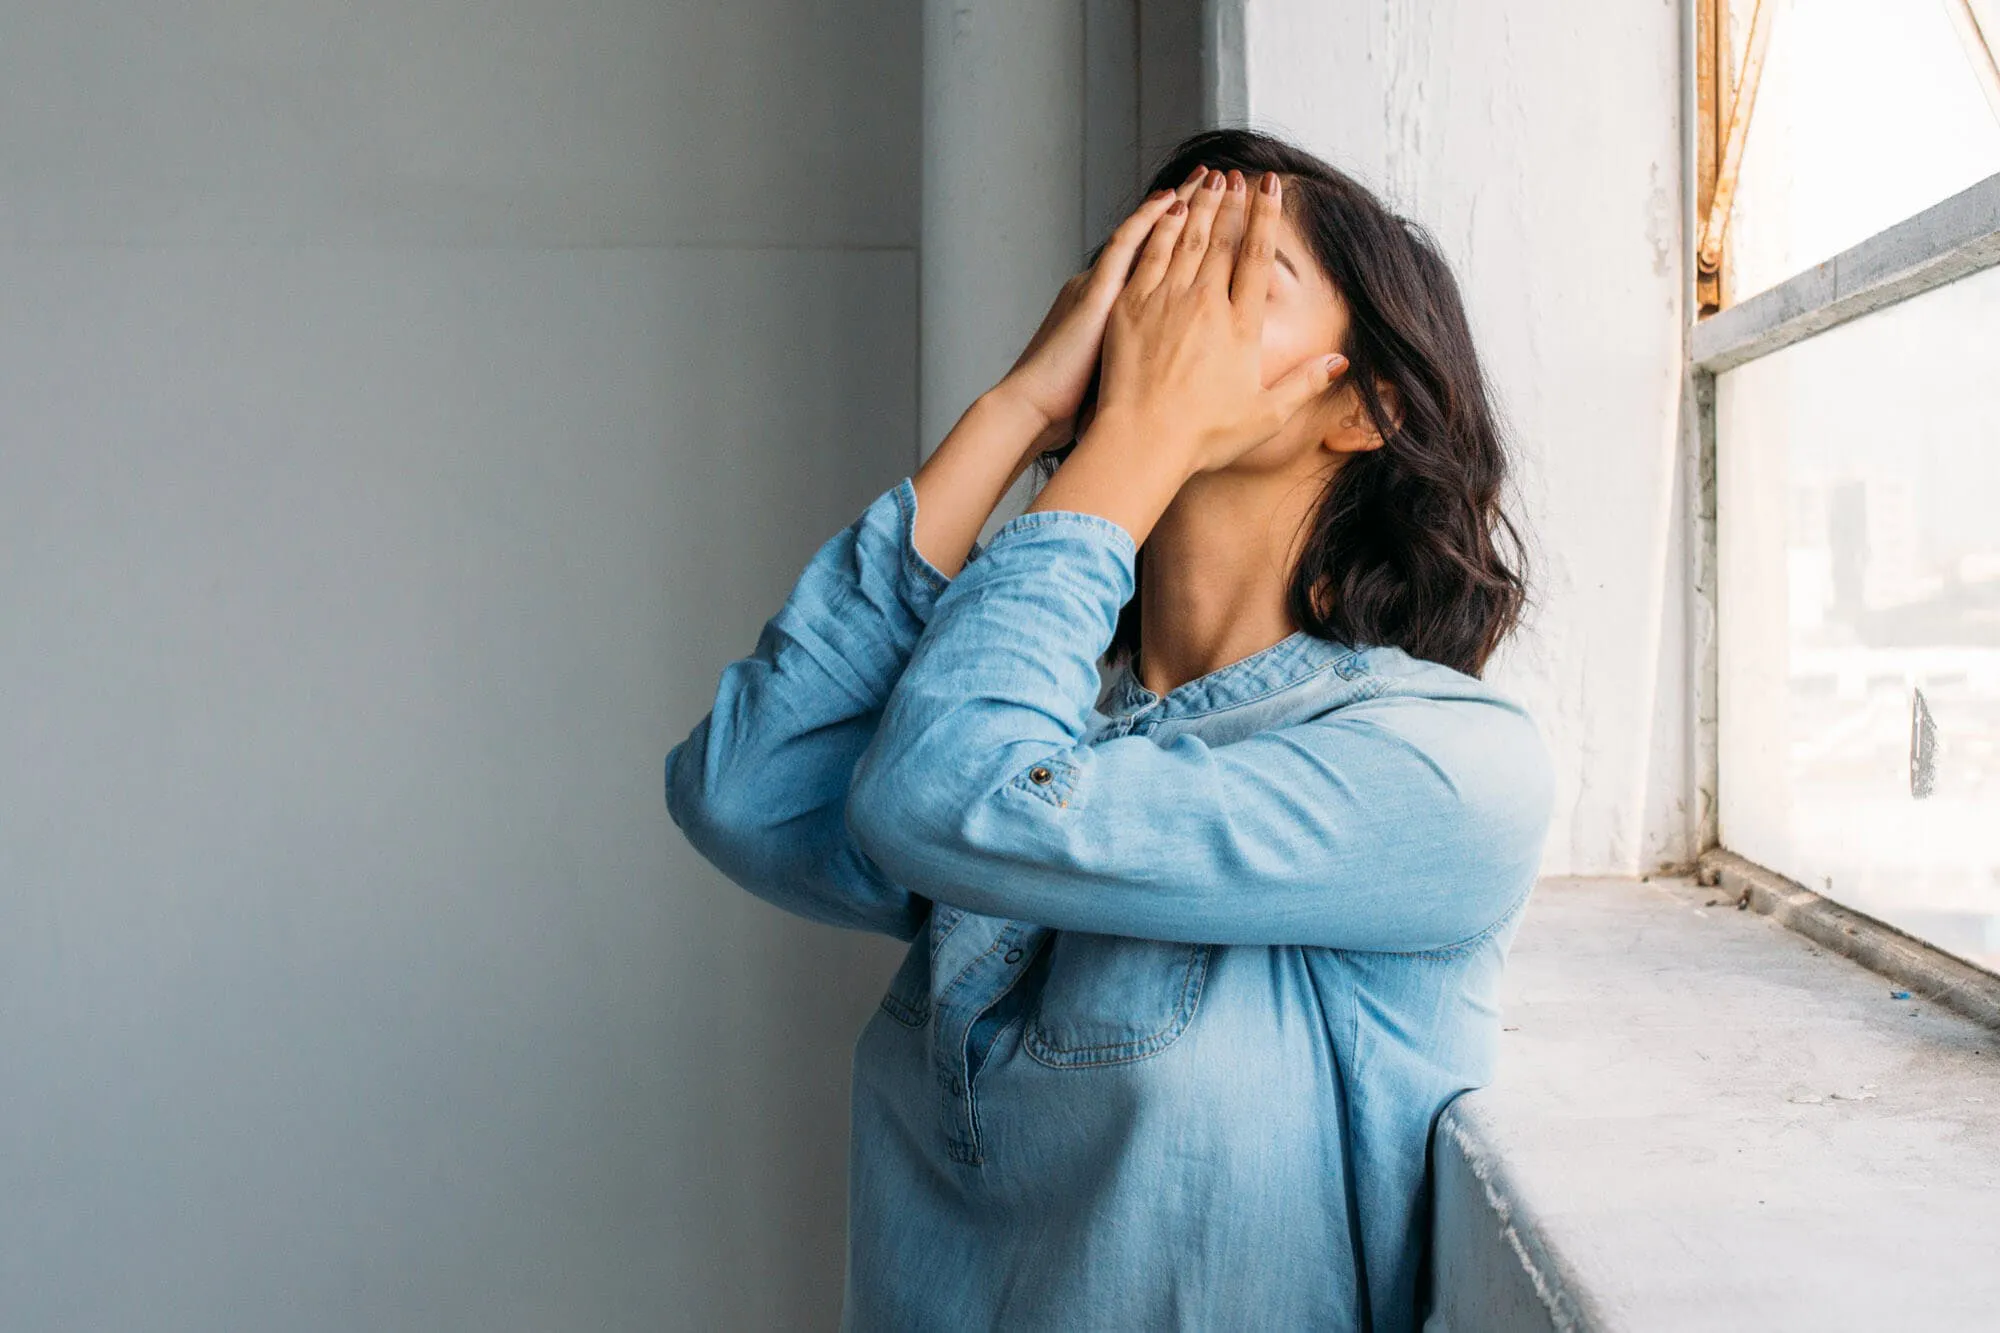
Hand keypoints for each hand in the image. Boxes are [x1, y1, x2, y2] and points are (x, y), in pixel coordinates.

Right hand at [994, 167, 1211, 437]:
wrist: (1033, 410)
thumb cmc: (1072, 409)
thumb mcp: (1117, 382)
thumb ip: (1142, 364)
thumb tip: (1175, 370)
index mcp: (1113, 311)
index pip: (1157, 265)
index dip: (1186, 241)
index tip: (1215, 220)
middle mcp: (1105, 288)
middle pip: (1159, 242)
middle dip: (1193, 212)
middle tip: (1220, 182)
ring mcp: (1098, 286)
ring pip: (1147, 235)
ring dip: (1180, 205)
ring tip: (1209, 178)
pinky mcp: (1095, 293)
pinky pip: (1125, 246)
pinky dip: (1150, 221)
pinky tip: (1174, 200)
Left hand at [1094, 168, 1347, 475]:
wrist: (1144, 442)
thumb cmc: (1204, 436)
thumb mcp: (1266, 416)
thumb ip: (1304, 384)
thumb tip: (1340, 362)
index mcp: (1241, 328)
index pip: (1257, 258)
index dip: (1265, 217)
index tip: (1270, 186)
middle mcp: (1206, 306)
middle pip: (1221, 240)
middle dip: (1231, 202)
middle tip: (1236, 174)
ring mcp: (1166, 303)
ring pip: (1186, 239)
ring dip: (1198, 205)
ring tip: (1207, 179)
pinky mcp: (1130, 308)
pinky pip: (1148, 255)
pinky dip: (1160, 227)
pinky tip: (1167, 208)